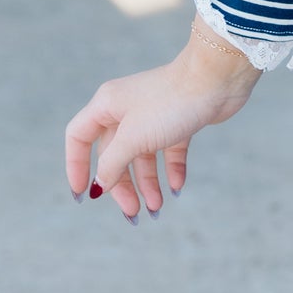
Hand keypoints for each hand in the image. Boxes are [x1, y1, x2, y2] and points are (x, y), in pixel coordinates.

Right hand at [65, 20, 261, 221]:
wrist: (217, 79)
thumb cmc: (170, 103)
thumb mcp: (132, 138)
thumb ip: (111, 164)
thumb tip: (99, 185)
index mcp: (107, 105)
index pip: (79, 137)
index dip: (76, 166)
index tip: (82, 195)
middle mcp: (127, 108)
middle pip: (114, 154)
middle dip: (123, 185)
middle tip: (133, 212)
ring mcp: (154, 114)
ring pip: (143, 155)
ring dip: (148, 183)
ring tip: (156, 208)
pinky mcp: (179, 119)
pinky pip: (169, 150)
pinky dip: (171, 169)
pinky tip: (177, 187)